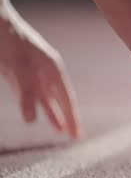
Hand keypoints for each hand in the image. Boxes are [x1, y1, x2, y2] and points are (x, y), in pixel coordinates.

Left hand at [0, 7, 81, 138]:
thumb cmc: (7, 40)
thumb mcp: (17, 68)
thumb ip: (26, 94)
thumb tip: (31, 121)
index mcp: (53, 69)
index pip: (66, 99)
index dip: (72, 118)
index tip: (78, 135)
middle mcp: (47, 72)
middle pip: (62, 100)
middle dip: (69, 118)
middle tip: (77, 137)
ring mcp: (34, 73)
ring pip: (48, 99)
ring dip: (54, 115)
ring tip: (61, 132)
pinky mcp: (20, 74)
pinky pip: (34, 95)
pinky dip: (39, 107)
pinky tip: (40, 117)